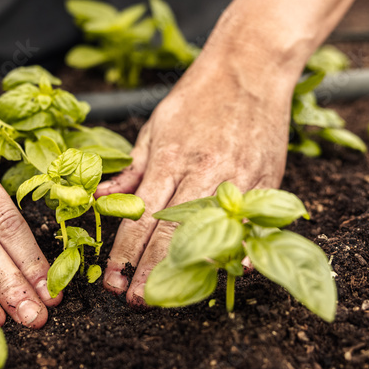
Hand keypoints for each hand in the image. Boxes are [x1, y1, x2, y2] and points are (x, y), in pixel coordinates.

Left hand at [98, 52, 298, 305]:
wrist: (250, 67)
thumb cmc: (198, 96)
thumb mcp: (155, 126)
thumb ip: (132, 168)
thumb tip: (102, 200)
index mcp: (171, 158)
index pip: (141, 216)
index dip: (124, 254)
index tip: (112, 280)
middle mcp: (204, 172)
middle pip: (172, 234)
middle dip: (150, 272)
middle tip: (134, 301)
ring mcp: (238, 178)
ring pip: (210, 234)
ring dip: (188, 269)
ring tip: (169, 297)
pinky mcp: (266, 180)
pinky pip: (250, 223)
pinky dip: (240, 249)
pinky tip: (226, 272)